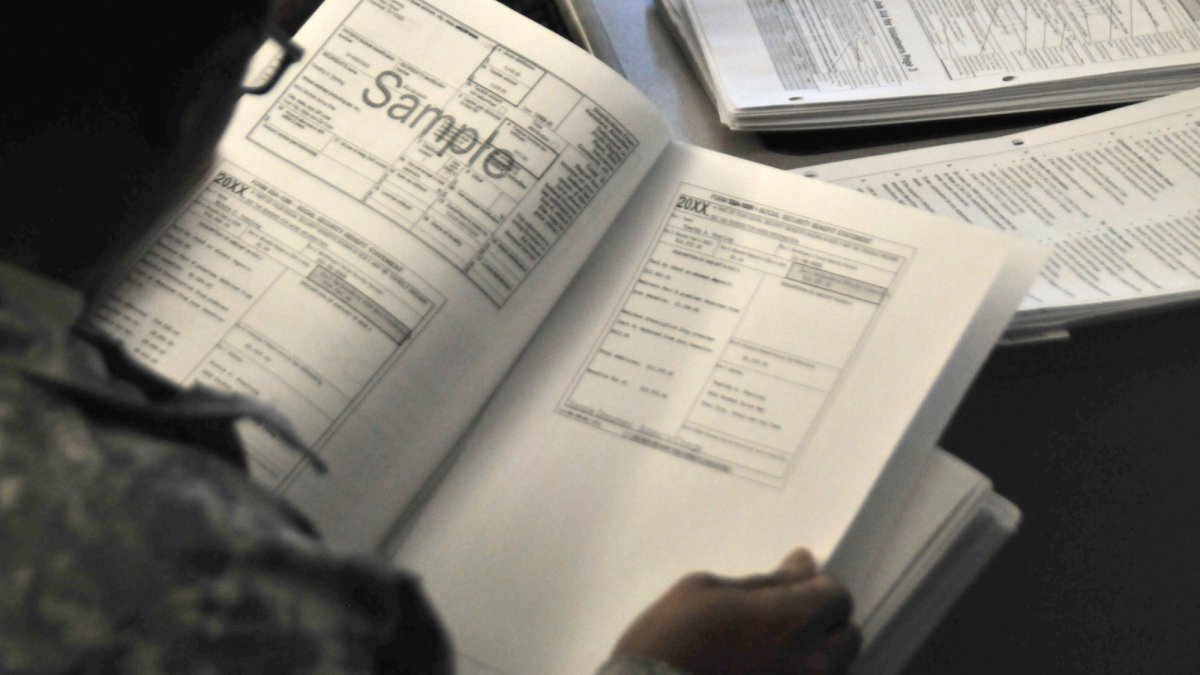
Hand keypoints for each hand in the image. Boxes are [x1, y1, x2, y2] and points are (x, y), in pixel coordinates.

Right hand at [611, 549, 859, 673]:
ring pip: (834, 669)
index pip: (839, 596)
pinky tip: (763, 671)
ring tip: (770, 652)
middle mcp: (812, 664)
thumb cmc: (668, 641)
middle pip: (847, 636)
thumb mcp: (707, 590)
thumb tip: (802, 564)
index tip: (792, 587)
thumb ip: (766, 581)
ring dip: (815, 656)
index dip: (816, 588)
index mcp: (793, 621)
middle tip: (783, 621)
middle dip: (823, 623)